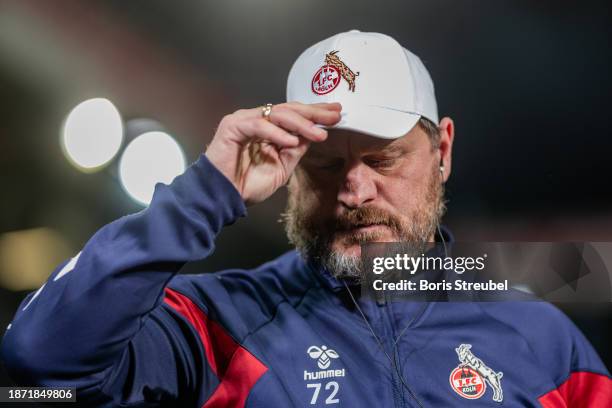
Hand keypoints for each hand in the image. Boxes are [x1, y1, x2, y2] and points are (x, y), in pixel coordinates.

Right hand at [205, 102, 341, 204]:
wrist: (222, 197)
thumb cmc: (246, 185)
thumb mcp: (281, 167)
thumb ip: (295, 150)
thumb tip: (314, 134)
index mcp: (268, 129)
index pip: (294, 116)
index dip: (315, 114)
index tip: (336, 115)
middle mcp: (256, 120)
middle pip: (289, 110)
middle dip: (313, 113)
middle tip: (334, 116)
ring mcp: (244, 121)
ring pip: (277, 115)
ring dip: (301, 124)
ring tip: (319, 134)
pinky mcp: (233, 127)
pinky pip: (259, 125)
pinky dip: (277, 133)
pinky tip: (292, 141)